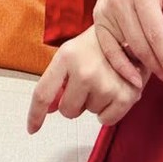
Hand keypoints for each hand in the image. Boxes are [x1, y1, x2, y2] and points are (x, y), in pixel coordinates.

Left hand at [27, 32, 146, 134]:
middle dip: (74, 104)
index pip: (43, 93)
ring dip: (94, 102)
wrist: (130, 33)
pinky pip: (106, 120)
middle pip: (67, 110)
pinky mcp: (126, 95)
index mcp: (66, 57)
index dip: (35, 114)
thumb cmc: (97, 45)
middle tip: (86, 85)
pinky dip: (109, 112)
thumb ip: (57, 81)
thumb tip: (49, 110)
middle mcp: (84, 71)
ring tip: (104, 80)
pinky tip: (114, 92)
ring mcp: (105, 84)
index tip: (32, 129)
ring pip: (89, 113)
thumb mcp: (71, 54)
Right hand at [94, 0, 162, 89]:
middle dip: (158, 67)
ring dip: (143, 68)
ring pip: (126, 48)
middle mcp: (120, 1)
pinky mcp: (97, 17)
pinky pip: (108, 48)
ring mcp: (106, 10)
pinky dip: (120, 65)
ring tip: (159, 78)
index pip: (157, 34)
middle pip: (141, 45)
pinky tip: (133, 77)